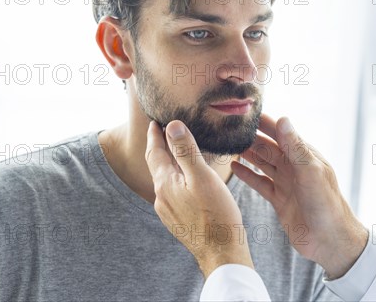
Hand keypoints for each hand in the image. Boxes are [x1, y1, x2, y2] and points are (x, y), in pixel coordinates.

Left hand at [145, 120, 253, 278]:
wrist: (221, 252)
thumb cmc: (216, 214)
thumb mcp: (202, 176)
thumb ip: (186, 151)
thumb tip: (172, 126)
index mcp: (165, 184)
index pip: (154, 152)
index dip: (154, 135)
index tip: (154, 122)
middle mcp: (161, 197)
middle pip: (157, 166)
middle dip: (159, 148)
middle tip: (162, 132)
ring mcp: (168, 211)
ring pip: (166, 180)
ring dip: (169, 164)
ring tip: (177, 153)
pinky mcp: (178, 220)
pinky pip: (173, 193)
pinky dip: (177, 180)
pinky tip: (188, 181)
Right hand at [231, 113, 368, 278]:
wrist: (329, 240)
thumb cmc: (326, 204)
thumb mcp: (310, 171)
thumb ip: (295, 146)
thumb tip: (283, 119)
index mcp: (305, 156)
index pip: (282, 133)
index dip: (265, 123)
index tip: (246, 113)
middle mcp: (295, 167)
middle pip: (269, 148)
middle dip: (251, 138)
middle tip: (230, 129)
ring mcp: (287, 183)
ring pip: (263, 164)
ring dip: (248, 154)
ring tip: (229, 144)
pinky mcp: (279, 200)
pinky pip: (260, 183)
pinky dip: (247, 175)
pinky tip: (234, 167)